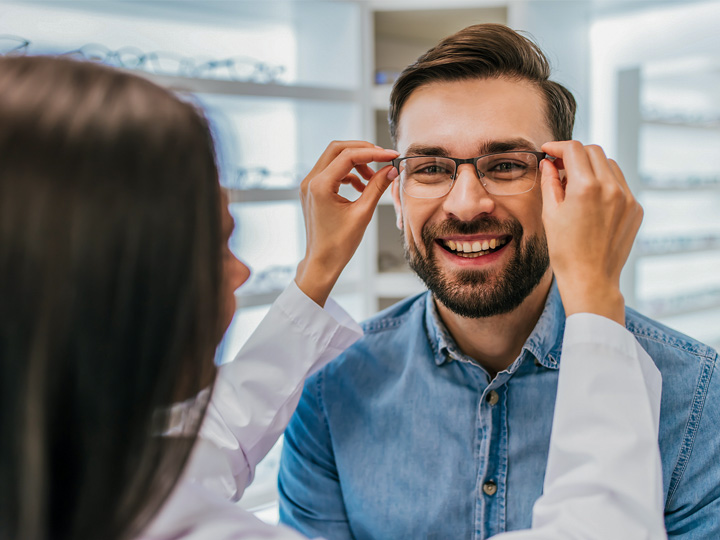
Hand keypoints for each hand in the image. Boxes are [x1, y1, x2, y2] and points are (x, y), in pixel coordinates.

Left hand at [295, 140, 398, 305]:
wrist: (322, 262)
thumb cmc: (339, 244)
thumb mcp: (363, 213)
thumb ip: (377, 188)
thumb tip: (391, 169)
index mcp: (320, 185)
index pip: (349, 156)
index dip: (373, 153)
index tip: (391, 155)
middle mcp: (310, 181)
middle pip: (337, 149)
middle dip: (362, 150)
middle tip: (382, 158)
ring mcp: (309, 185)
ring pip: (334, 158)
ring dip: (356, 162)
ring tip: (373, 178)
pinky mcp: (312, 191)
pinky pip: (331, 171)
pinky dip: (348, 173)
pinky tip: (362, 187)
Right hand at [540, 141, 642, 324]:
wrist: (590, 279)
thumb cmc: (565, 250)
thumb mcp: (550, 214)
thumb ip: (550, 183)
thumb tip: (548, 164)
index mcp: (586, 187)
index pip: (573, 149)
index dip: (557, 146)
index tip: (548, 151)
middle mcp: (611, 187)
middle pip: (593, 151)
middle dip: (575, 154)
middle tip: (560, 166)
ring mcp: (627, 197)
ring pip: (609, 165)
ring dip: (592, 167)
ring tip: (576, 184)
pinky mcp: (635, 208)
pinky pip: (620, 184)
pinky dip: (605, 183)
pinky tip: (592, 200)